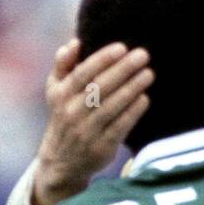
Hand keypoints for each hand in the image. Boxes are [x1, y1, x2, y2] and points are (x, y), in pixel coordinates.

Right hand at [33, 39, 152, 204]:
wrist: (61, 162)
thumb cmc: (64, 116)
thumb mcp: (54, 91)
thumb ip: (63, 65)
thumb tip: (75, 42)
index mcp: (60, 95)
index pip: (82, 74)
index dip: (102, 60)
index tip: (121, 47)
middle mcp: (71, 113)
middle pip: (99, 88)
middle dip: (123, 70)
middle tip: (143, 55)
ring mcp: (86, 131)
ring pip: (111, 107)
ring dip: (131, 88)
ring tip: (149, 74)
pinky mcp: (101, 147)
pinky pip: (119, 127)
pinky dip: (133, 112)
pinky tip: (145, 99)